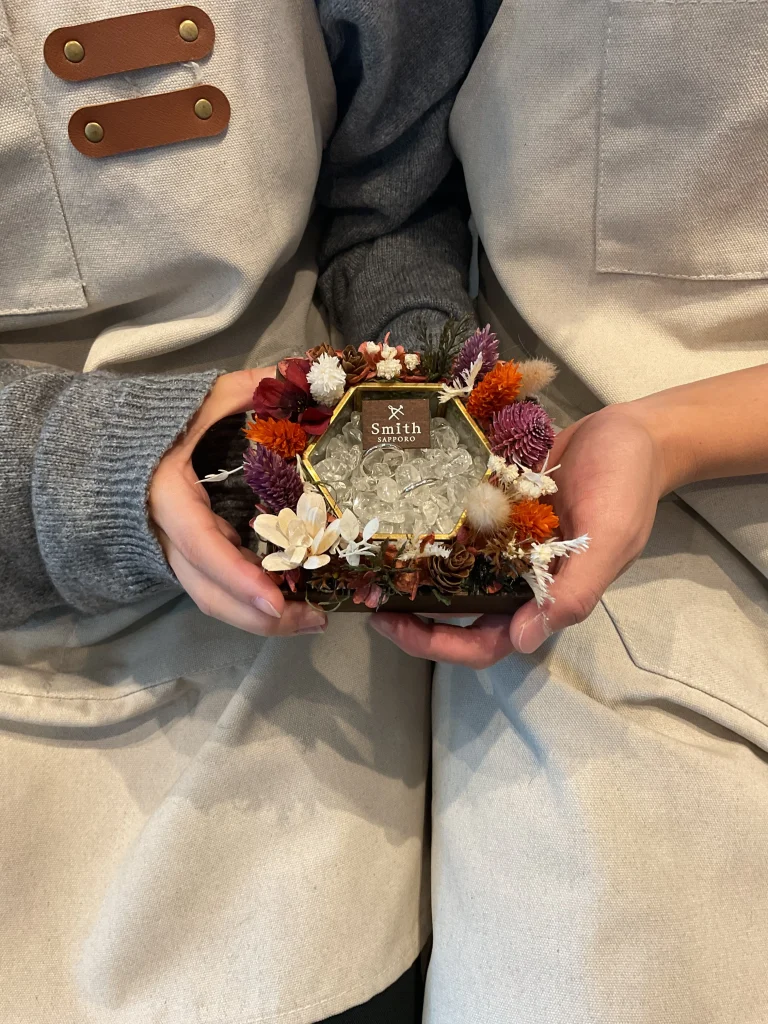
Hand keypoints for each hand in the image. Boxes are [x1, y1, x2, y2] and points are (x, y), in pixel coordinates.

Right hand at [149, 369, 326, 635]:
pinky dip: (252, 602)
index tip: (273, 599)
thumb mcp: (202, 399)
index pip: (202, 546)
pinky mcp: (187, 558)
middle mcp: (167, 536)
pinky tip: (293, 602)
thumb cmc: (156, 422)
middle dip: (260, 617)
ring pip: (213, 599)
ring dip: (262, 619)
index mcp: (169, 497)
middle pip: (210, 593)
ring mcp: (175, 552)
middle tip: (315, 621)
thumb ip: (248, 388)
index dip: (237, 576)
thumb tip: (300, 372)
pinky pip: (218, 589)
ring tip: (313, 619)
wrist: (109, 444)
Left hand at [370, 403, 665, 664]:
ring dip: (411, 568)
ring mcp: (500, 542)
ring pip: (448, 570)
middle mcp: (513, 576)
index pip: (485, 642)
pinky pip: (454, 524)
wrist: (632, 431)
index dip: (439, 644)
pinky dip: (426, 523)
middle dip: (410, 611)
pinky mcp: (492, 507)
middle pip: (455, 611)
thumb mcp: (610, 540)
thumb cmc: (626, 487)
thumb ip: (574, 591)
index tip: (394, 626)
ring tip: (366, 554)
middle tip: (365, 592)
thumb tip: (523, 640)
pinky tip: (391, 509)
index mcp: (541, 596)